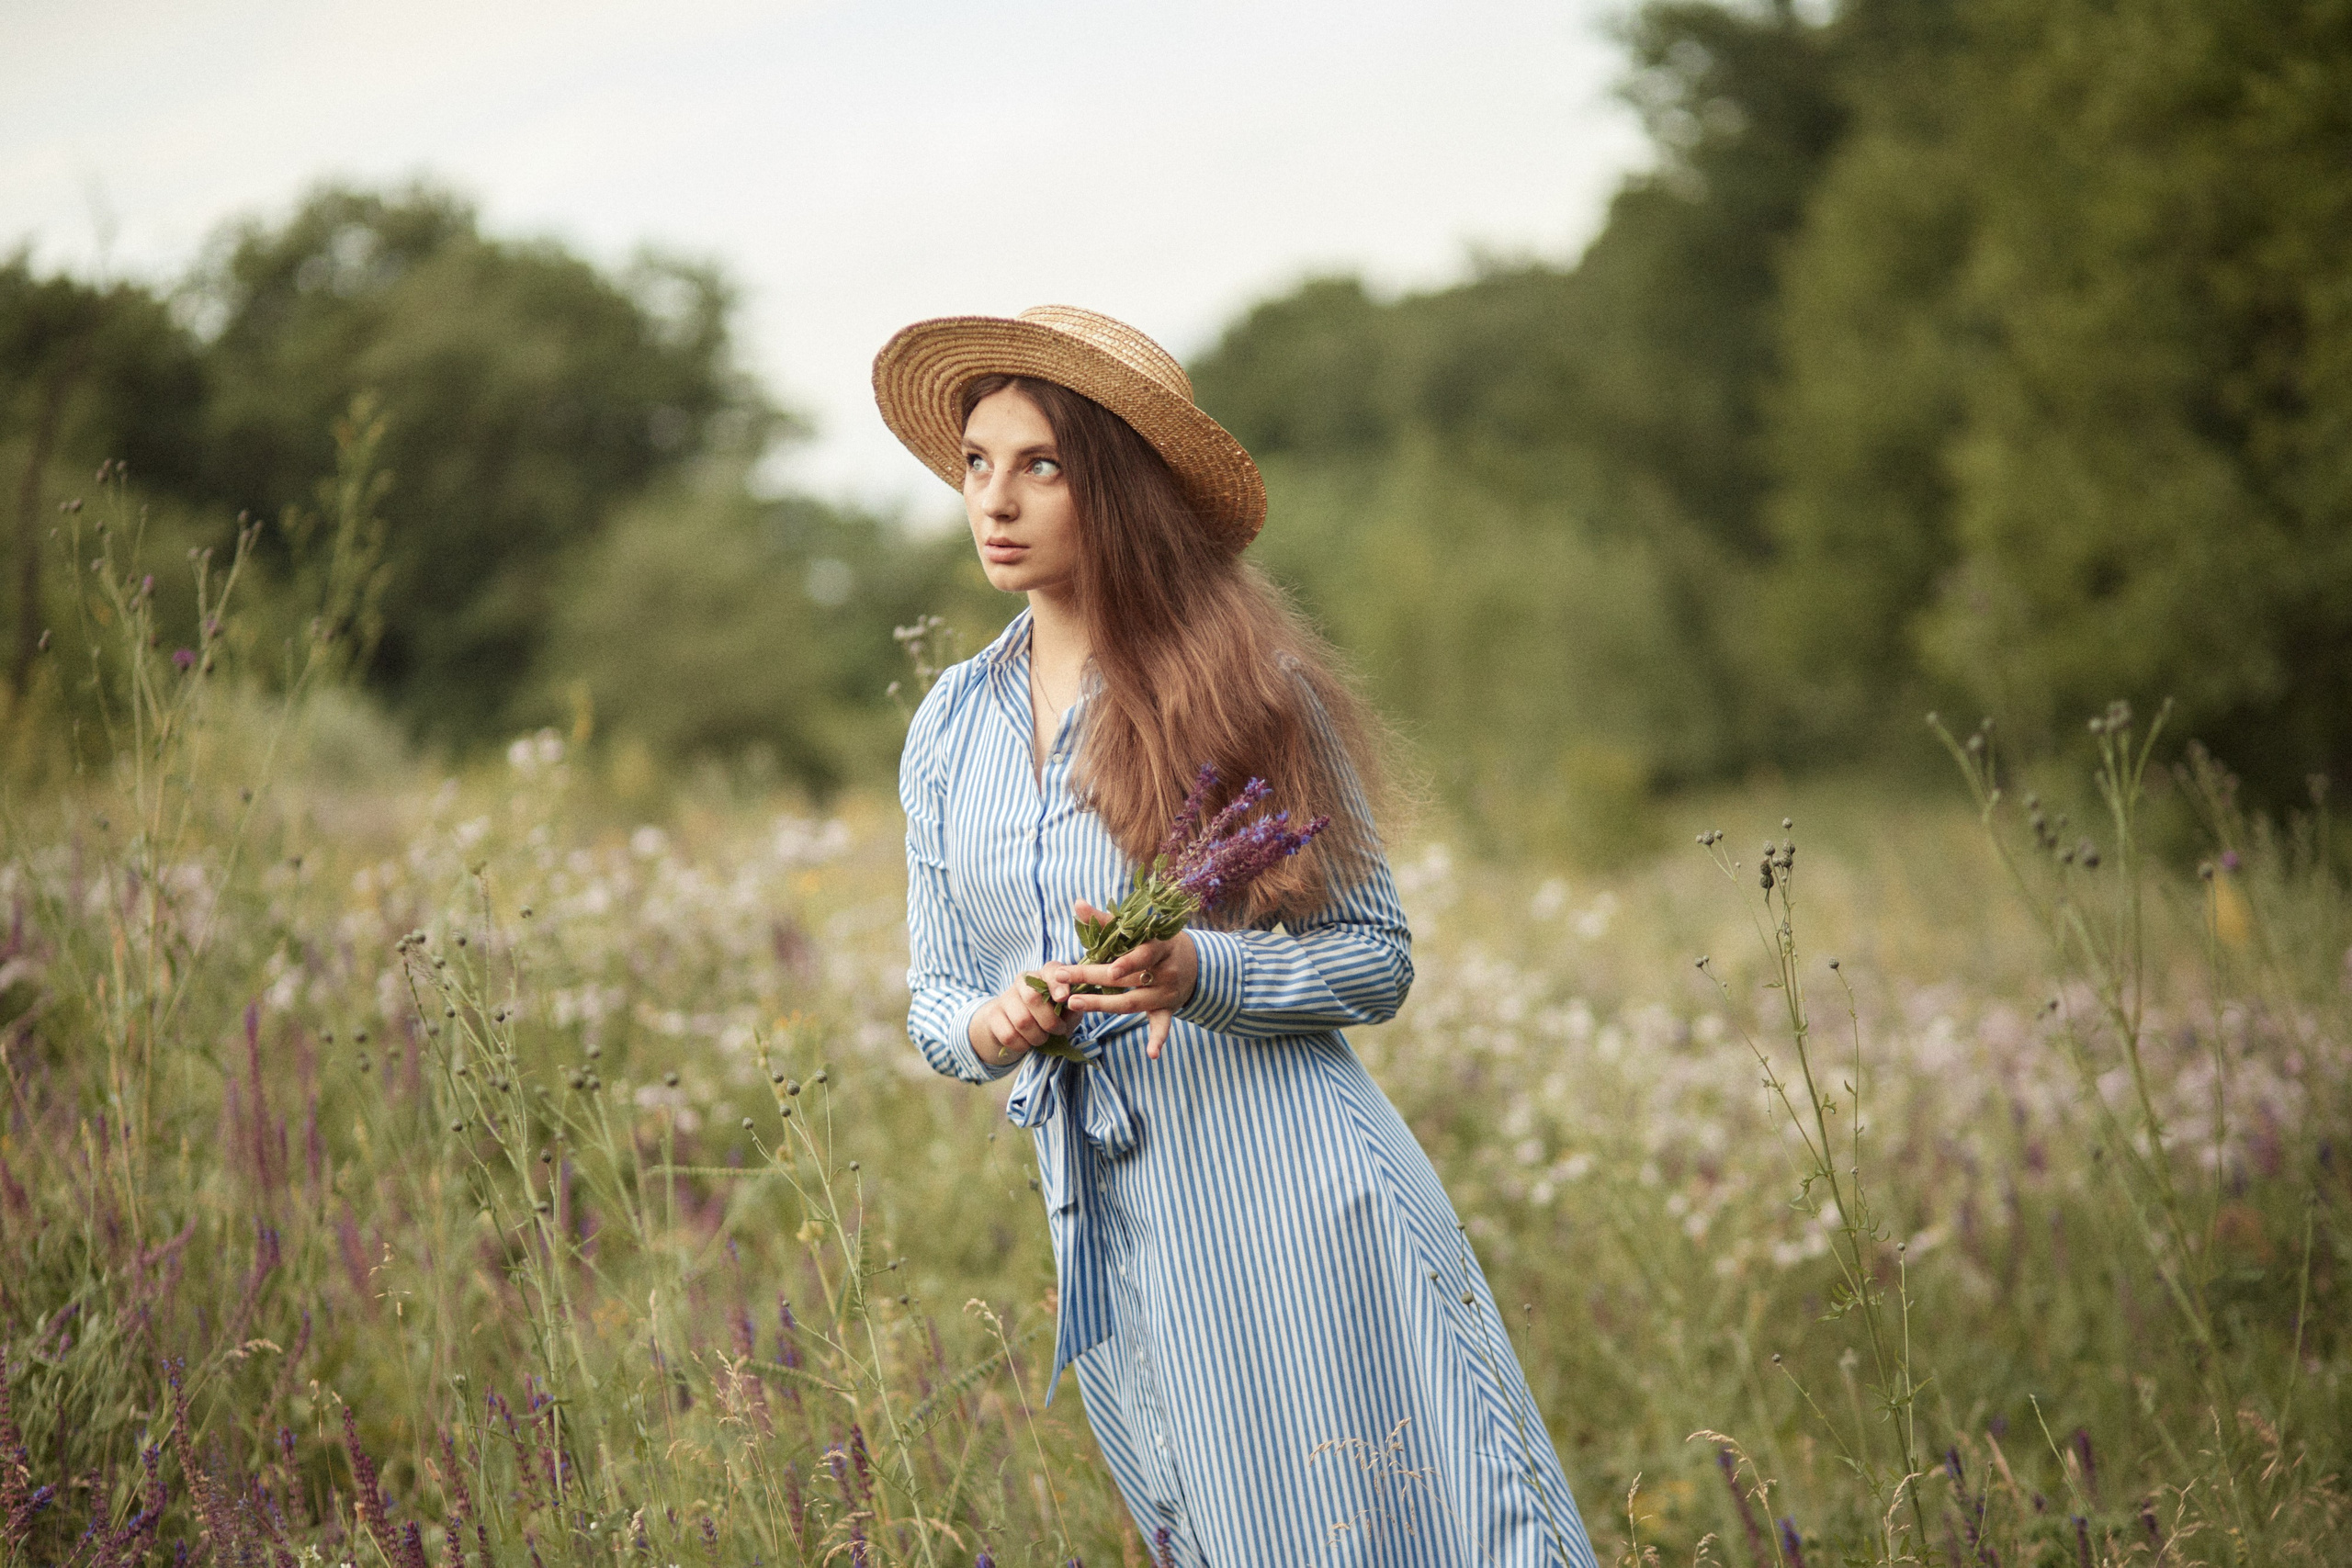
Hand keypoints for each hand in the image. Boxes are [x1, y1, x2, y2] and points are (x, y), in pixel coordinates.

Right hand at [969, 963, 1077, 1067]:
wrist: (1017, 1029)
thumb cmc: (1049, 1018)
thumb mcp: (1066, 1014)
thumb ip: (1072, 1010)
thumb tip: (1073, 1005)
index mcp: (1044, 975)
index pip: (1050, 970)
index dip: (1057, 984)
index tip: (1063, 998)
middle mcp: (1023, 981)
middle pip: (1033, 998)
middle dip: (1049, 1021)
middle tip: (1057, 1030)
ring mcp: (1006, 997)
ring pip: (1022, 1020)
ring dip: (1037, 1037)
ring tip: (1041, 1038)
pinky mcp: (993, 1015)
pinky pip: (1009, 1035)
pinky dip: (1022, 1045)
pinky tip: (1026, 1043)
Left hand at [1061, 898, 1197, 1059]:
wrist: (1194, 961)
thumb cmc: (1155, 941)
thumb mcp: (1139, 928)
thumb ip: (1106, 918)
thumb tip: (1077, 903)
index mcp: (1161, 947)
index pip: (1143, 955)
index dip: (1127, 962)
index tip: (1106, 969)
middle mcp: (1166, 971)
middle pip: (1128, 980)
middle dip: (1094, 980)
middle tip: (1065, 982)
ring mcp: (1167, 993)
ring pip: (1134, 1003)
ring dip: (1104, 1005)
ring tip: (1076, 1003)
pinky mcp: (1168, 1010)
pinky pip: (1163, 1025)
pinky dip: (1159, 1039)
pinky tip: (1151, 1054)